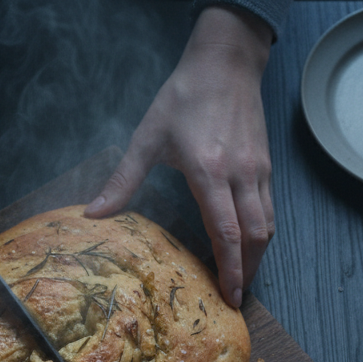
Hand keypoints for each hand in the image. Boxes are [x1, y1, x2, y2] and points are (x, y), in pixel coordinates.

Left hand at [84, 7, 274, 306]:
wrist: (225, 62)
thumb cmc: (184, 97)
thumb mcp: (147, 137)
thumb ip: (123, 180)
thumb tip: (93, 214)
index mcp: (209, 172)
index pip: (226, 231)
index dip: (230, 268)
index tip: (229, 295)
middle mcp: (240, 175)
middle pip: (254, 236)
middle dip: (248, 271)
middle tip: (236, 298)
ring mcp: (257, 170)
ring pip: (268, 224)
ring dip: (258, 256)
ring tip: (243, 277)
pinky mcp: (265, 164)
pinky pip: (269, 207)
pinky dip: (261, 232)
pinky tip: (247, 243)